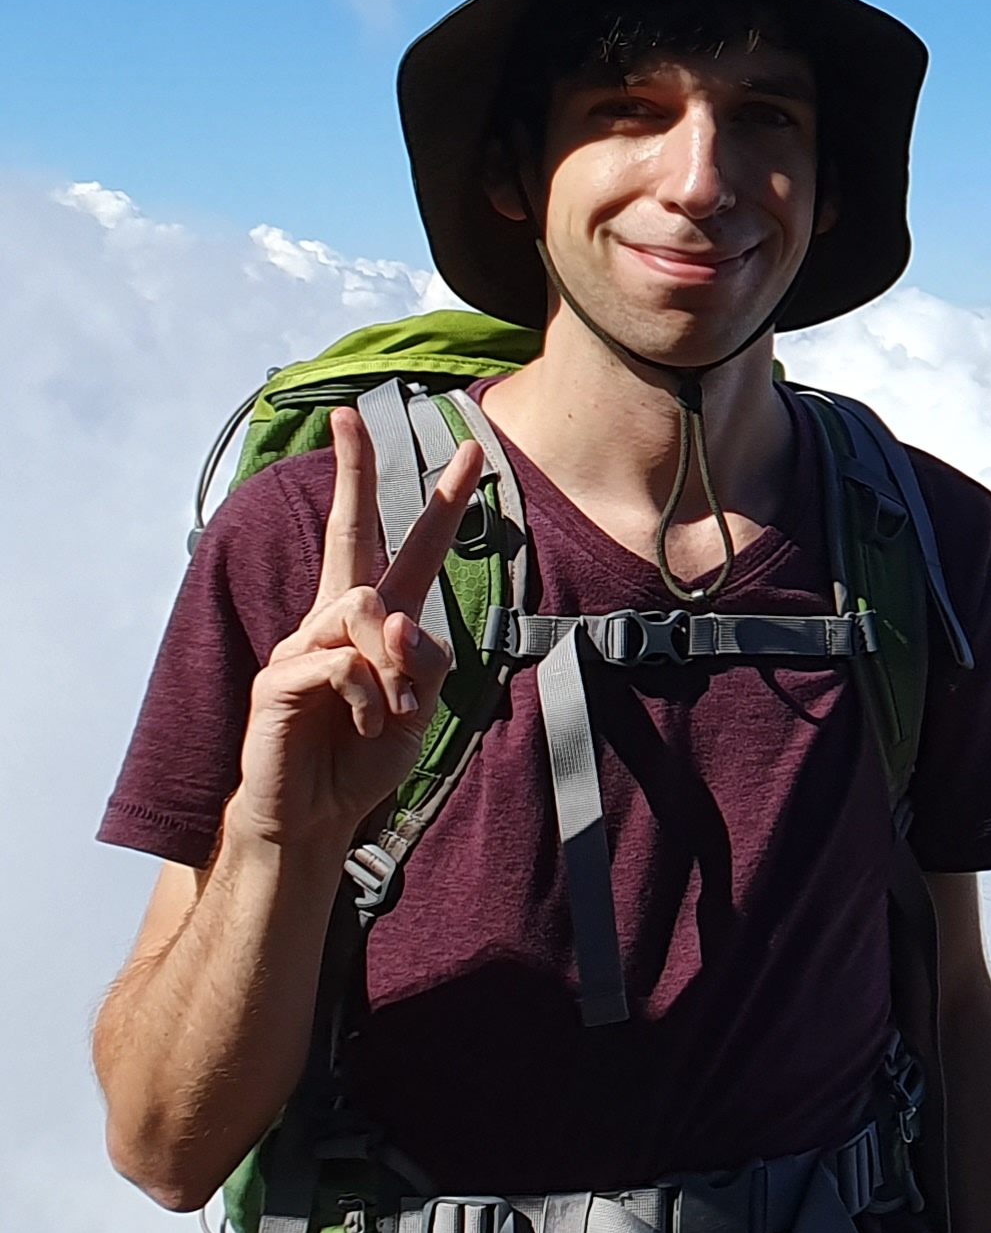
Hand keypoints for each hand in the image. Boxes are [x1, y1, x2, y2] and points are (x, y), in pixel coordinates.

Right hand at [223, 406, 483, 856]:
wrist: (316, 815)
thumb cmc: (363, 757)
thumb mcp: (417, 709)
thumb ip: (424, 662)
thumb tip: (397, 621)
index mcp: (373, 623)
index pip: (408, 550)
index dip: (439, 504)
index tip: (470, 454)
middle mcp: (332, 619)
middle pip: (347, 532)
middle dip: (353, 472)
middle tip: (352, 417)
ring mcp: (299, 643)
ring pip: (364, 610)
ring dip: (393, 667)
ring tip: (386, 715)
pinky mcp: (277, 677)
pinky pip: (341, 664)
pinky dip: (366, 697)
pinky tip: (359, 725)